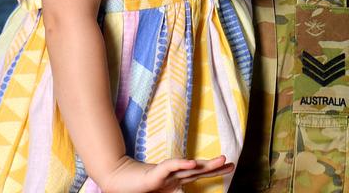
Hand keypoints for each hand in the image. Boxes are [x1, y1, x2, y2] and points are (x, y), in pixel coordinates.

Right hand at [98, 155, 233, 192]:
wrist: (116, 181)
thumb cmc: (138, 188)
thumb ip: (174, 192)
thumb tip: (182, 191)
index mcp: (176, 180)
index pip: (199, 174)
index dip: (215, 170)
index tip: (230, 166)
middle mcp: (174, 176)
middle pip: (198, 170)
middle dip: (215, 166)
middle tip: (231, 163)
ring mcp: (165, 174)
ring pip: (189, 168)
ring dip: (205, 164)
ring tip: (221, 159)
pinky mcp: (154, 174)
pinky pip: (170, 167)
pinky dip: (181, 164)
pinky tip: (192, 163)